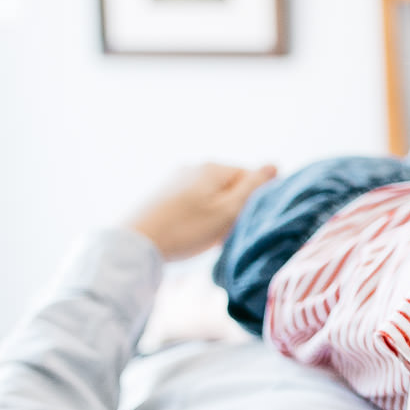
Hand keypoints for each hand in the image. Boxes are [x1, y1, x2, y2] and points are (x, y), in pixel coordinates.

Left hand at [125, 162, 276, 260]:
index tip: (241, 222)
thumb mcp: (228, 211)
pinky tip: (186, 234)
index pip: (250, 177)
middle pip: (228, 186)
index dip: (252, 201)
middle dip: (231, 208)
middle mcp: (192, 167)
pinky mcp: (160, 194)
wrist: (135, 243)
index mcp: (213, 168)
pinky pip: (190, 202)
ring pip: (209, 195)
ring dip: (213, 214)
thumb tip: (274, 165)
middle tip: (223, 234)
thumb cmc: (186, 229)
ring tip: (203, 237)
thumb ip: (253, 188)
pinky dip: (195, 217)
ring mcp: (173, 179)